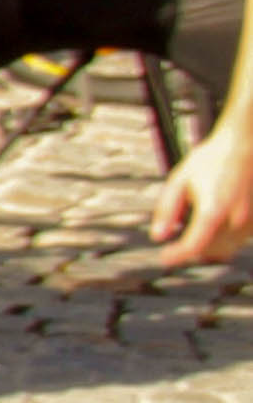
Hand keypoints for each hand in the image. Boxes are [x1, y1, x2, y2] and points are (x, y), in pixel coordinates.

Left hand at [152, 130, 252, 268]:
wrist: (247, 144)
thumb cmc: (212, 160)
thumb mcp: (180, 180)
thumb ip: (167, 210)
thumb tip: (158, 237)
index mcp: (213, 209)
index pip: (193, 247)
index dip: (176, 256)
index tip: (164, 257)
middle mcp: (237, 219)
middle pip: (210, 253)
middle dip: (191, 252)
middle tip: (176, 246)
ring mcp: (252, 221)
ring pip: (227, 250)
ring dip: (208, 249)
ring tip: (194, 235)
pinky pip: (240, 241)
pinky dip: (225, 241)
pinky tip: (214, 227)